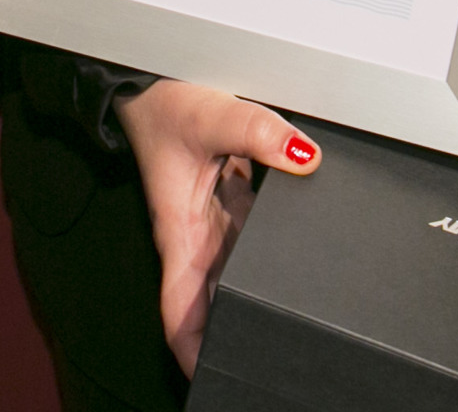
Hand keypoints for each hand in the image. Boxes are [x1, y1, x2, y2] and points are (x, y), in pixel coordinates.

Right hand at [113, 80, 319, 374]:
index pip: (181, 310)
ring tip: (295, 321)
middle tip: (274, 358)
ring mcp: (214, 221)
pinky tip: (305, 255)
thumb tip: (303, 156)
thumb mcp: (210, 116)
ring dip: (259, 293)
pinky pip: (255, 235)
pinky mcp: (229, 200)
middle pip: (216, 302)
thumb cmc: (163, 104)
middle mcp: (198, 236)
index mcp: (182, 233)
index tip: (210, 380)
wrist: (153, 78)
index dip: (193, 352)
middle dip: (236, 333)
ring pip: (240, 272)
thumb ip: (256, 133)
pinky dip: (274, 251)